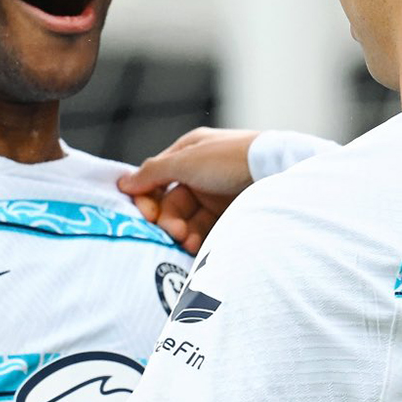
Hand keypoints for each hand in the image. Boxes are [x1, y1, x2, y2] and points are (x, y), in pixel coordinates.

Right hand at [117, 128, 259, 254]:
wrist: (279, 171)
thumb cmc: (230, 160)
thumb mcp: (187, 161)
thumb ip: (152, 173)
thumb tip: (123, 182)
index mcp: (189, 153)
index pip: (156, 179)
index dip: (148, 199)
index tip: (148, 217)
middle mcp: (202, 173)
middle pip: (172, 203)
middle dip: (170, 221)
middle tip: (176, 234)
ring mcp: (218, 194)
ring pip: (189, 219)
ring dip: (185, 233)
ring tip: (190, 244)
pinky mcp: (234, 213)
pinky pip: (209, 229)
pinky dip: (202, 239)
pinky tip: (201, 248)